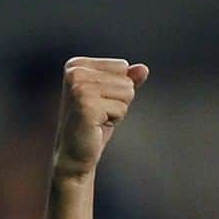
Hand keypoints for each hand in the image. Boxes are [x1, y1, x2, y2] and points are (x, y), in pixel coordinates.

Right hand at [53, 57, 148, 179]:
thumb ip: (127, 80)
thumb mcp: (112, 98)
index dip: (117, 89)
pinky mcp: (86, 104)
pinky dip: (115, 119)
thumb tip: (143, 68)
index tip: (99, 102)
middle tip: (100, 113)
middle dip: (119, 100)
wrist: (76, 153)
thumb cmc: (94, 125)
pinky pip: (122, 108)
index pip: (121, 66)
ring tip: (99, 118)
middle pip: (125, 80)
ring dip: (117, 110)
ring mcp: (79, 87)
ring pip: (126, 92)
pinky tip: (98, 125)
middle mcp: (75, 72)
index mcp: (77, 65)